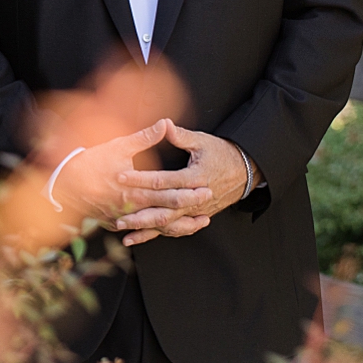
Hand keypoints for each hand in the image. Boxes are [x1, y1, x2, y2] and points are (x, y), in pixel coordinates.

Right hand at [48, 119, 212, 227]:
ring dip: (179, 225)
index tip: (207, 188)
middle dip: (190, 207)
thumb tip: (165, 123)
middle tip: (210, 202)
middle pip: (167, 211)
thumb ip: (145, 137)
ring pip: (156, 227)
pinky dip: (158, 233)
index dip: (189, 192)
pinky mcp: (116, 222)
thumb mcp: (119, 146)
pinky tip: (172, 232)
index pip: (168, 192)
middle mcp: (132, 207)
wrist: (64, 183)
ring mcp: (124, 218)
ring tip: (199, 223)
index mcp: (135, 189)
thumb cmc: (92, 162)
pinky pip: (141, 231)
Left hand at [111, 119, 257, 246]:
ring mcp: (196, 210)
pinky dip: (155, 235)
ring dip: (145, 229)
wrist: (245, 171)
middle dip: (140, 212)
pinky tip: (137, 239)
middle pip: (164, 208)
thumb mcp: (203, 141)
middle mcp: (195, 197)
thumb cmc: (223, 154)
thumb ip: (181, 136)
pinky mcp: (196, 216)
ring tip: (122, 230)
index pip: (163, 180)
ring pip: (168, 224)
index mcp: (195, 177)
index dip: (141, 179)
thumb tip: (164, 124)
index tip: (121, 176)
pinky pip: (174, 229)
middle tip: (118, 212)